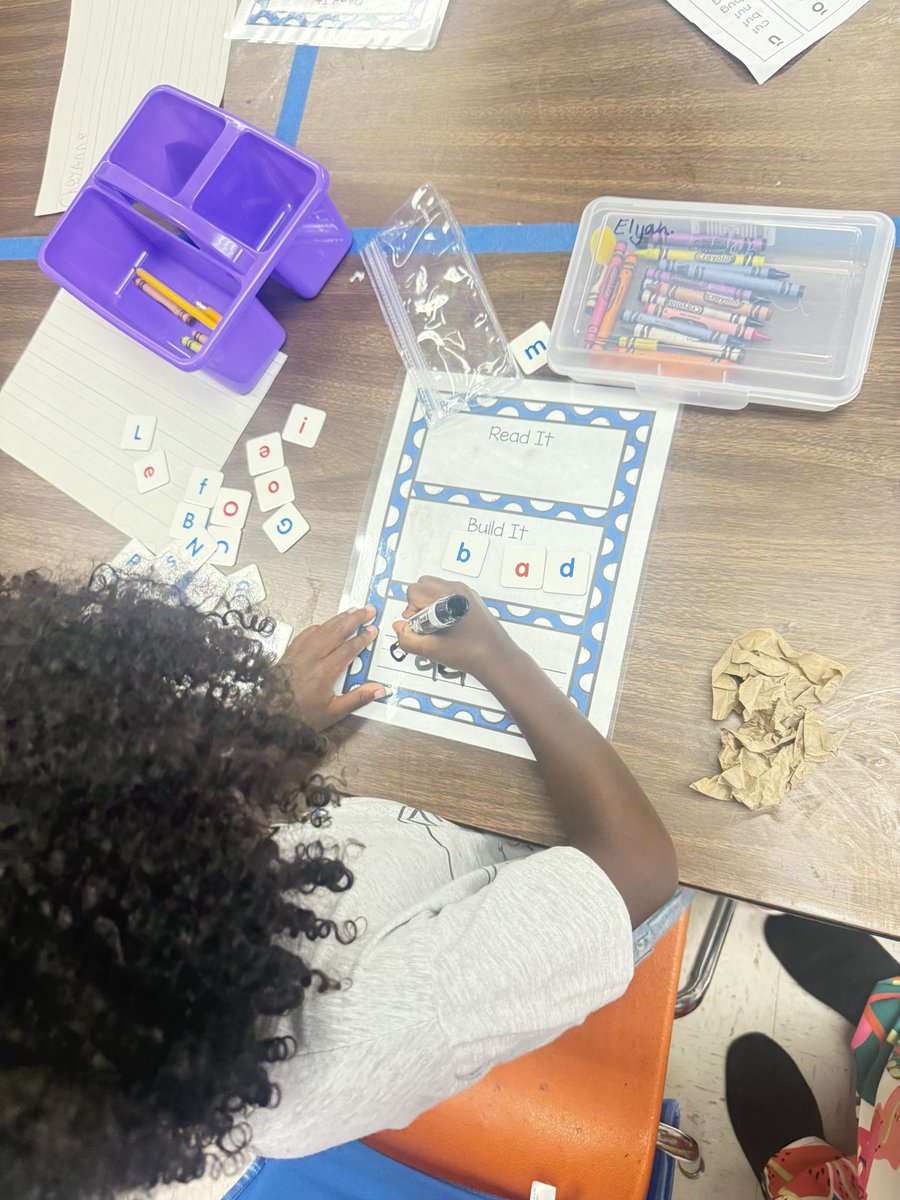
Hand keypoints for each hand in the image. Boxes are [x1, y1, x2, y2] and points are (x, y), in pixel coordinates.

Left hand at [282, 605, 386, 730]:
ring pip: (322, 629)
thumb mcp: (333, 712)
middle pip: (337, 632)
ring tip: (352, 611)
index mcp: (324, 672)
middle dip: (354, 619)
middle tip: (367, 610)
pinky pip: (305, 634)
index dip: (362, 638)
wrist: (269, 716)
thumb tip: (378, 689)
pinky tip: (325, 624)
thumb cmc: (301, 717)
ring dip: (338, 619)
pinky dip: (318, 627)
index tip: (372, 630)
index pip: (348, 649)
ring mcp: (298, 653)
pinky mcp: (289, 653)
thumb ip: (357, 698)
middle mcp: (311, 658)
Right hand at [392, 576, 521, 686]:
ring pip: (434, 586)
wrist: (496, 657)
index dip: (412, 612)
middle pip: (422, 584)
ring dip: (429, 603)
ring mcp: (465, 592)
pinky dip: (442, 604)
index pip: (413, 592)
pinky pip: (448, 593)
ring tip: (438, 625)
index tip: (420, 627)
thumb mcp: (430, 650)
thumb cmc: (469, 653)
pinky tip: (449, 624)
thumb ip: (407, 638)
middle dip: (418, 603)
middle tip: (426, 625)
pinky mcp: (471, 598)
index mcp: (445, 597)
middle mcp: (456, 589)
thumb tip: (398, 626)